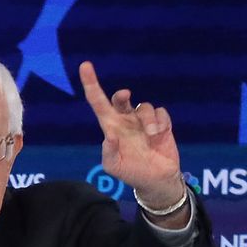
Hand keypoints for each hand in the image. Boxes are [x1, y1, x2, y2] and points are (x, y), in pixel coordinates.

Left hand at [79, 60, 185, 208]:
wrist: (155, 179)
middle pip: (121, 99)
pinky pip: (161, 113)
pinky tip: (159, 135)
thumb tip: (110, 137)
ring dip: (148, 120)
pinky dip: (161, 122)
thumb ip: (109, 153)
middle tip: (125, 96)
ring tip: (151, 136)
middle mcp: (126, 120)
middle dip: (122, 95)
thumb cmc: (130, 172)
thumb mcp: (113, 166)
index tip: (85, 66)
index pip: (98, 102)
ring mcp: (144, 121)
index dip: (91, 84)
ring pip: (145, 106)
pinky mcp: (162, 123)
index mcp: (111, 127)